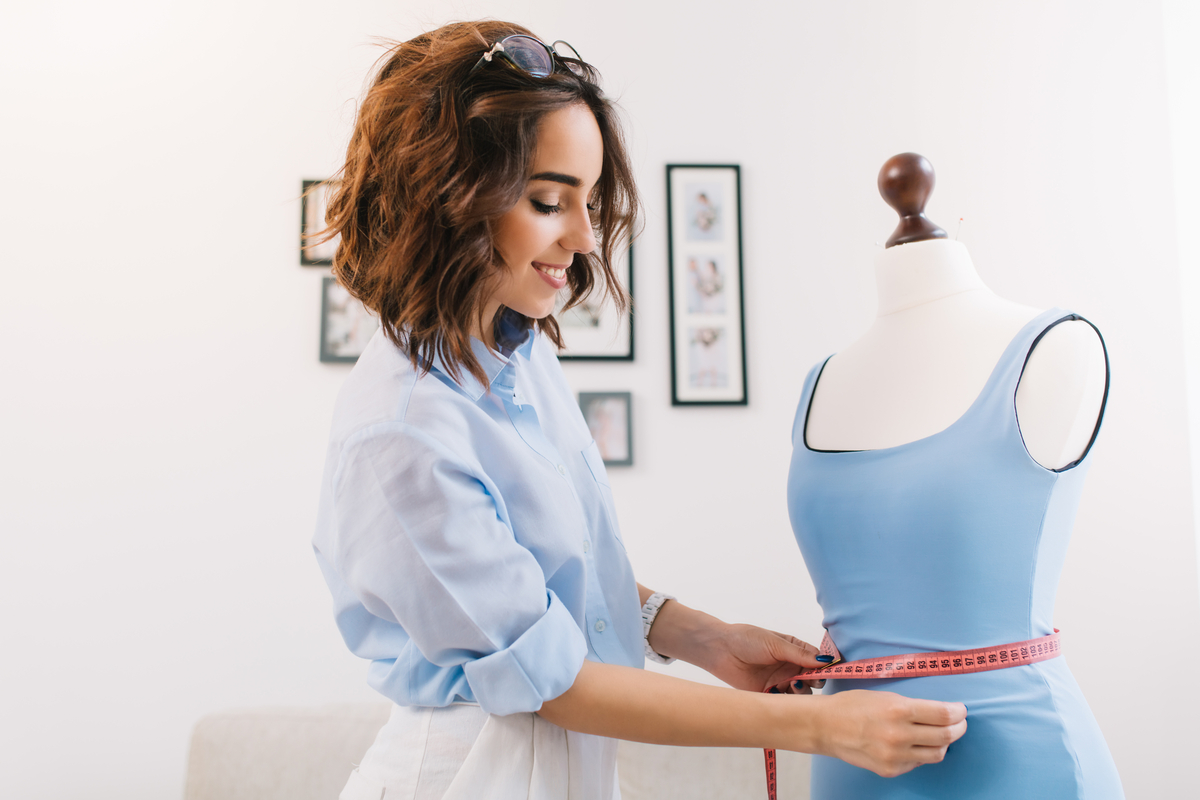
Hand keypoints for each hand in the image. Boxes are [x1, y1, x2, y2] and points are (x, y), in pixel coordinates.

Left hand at [704, 623, 826, 692]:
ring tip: (791, 686)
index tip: (826, 671)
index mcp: (794, 650)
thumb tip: (826, 661)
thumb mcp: (776, 644)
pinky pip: (784, 703)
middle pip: (812, 679)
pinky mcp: (768, 694)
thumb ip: (800, 654)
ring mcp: (780, 681)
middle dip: (814, 681)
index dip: (824, 667)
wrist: (720, 650)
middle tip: (808, 680)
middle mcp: (790, 667)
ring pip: (801, 693)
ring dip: (801, 693)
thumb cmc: (747, 639)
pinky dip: (787, 703)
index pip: (817, 660)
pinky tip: (781, 695)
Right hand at [810, 690, 967, 777]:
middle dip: (958, 728)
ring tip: (941, 735)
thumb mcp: (885, 696)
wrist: (825, 726)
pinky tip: (914, 744)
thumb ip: (914, 707)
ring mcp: (894, 756)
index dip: (958, 713)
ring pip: (937, 754)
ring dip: (944, 743)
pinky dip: (921, 753)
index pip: (944, 715)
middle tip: (959, 723)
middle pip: (946, 736)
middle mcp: (899, 735)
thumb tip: (942, 715)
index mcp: (898, 710)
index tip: (960, 710)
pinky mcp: (890, 770)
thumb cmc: (853, 705)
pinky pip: (917, 763)